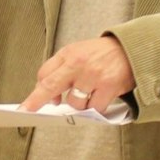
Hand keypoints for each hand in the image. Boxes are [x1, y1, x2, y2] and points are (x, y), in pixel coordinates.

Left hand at [18, 35, 134, 112]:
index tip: (27, 105)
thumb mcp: (78, 53)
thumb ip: (61, 70)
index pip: (45, 73)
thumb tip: (50, 98)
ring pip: (74, 103)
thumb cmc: (101, 54)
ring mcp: (94, 75)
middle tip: (28, 111)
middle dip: (37, 100)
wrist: (132, 49)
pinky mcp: (109, 86)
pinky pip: (94, 108)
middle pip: (51, 85)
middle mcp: (79, 63)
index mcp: (68, 53)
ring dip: (79, 105)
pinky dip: (95, 108)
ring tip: (89, 94)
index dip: (37, 92)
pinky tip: (100, 98)